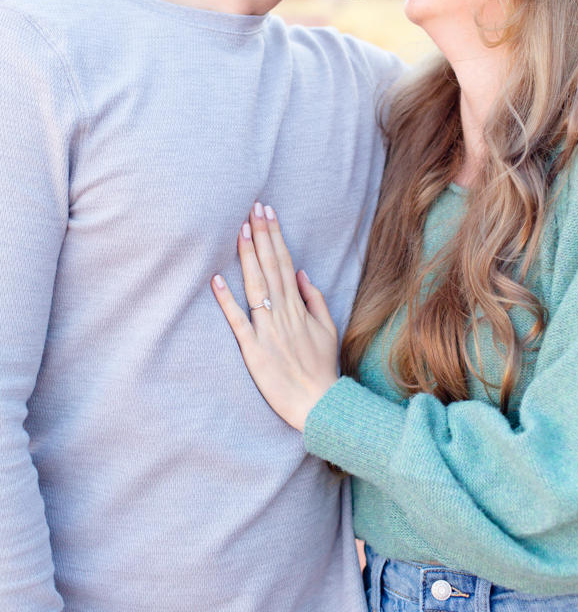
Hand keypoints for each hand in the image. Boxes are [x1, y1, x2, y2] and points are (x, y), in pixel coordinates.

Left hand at [212, 203, 338, 431]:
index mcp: (298, 307)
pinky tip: (216, 279)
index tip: (267, 212)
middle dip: (261, 235)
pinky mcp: (253, 350)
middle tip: (252, 207)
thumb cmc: (321, 367)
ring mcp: (267, 330)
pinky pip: (238, 321)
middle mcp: (283, 313)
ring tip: (240, 230)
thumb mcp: (327, 328)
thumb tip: (300, 272)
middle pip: (270, 267)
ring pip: (255, 286)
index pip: (285, 262)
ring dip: (247, 257)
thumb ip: (313, 298)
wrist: (318, 404)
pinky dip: (227, 300)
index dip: (275, 236)